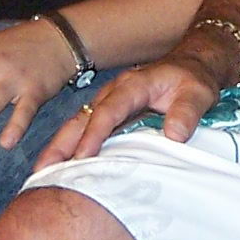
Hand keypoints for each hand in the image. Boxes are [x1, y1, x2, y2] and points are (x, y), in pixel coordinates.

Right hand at [34, 54, 219, 169]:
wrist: (191, 66)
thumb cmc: (192, 80)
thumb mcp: (198, 92)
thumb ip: (187, 111)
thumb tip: (174, 135)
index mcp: (132, 86)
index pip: (108, 111)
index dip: (94, 135)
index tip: (83, 158)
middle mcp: (113, 93)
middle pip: (81, 119)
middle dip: (61, 144)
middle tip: (42, 170)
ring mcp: (108, 103)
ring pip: (78, 125)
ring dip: (59, 148)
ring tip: (42, 173)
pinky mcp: (109, 114)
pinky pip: (85, 130)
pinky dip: (70, 147)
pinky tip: (61, 167)